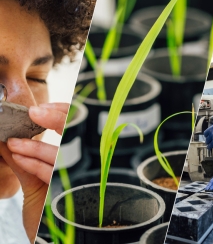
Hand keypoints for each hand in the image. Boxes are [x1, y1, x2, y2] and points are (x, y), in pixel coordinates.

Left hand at [0, 103, 68, 242]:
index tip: (42, 109)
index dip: (62, 115)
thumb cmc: (43, 210)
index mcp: (70, 161)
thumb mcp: (31, 181)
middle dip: (57, 121)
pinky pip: (50, 173)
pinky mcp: (67, 192)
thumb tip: (6, 139)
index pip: (73, 130)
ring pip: (60, 155)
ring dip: (34, 146)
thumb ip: (20, 159)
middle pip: (75, 137)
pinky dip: (32, 163)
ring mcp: (74, 178)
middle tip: (36, 113)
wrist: (48, 237)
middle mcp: (77, 168)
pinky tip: (17, 154)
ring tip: (13, 142)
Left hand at [204, 123, 212, 148]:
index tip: (207, 138)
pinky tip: (212, 147)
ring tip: (208, 147)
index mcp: (212, 128)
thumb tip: (210, 134)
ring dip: (209, 145)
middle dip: (208, 141)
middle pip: (207, 139)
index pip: (205, 134)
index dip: (206, 136)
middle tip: (209, 142)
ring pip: (209, 144)